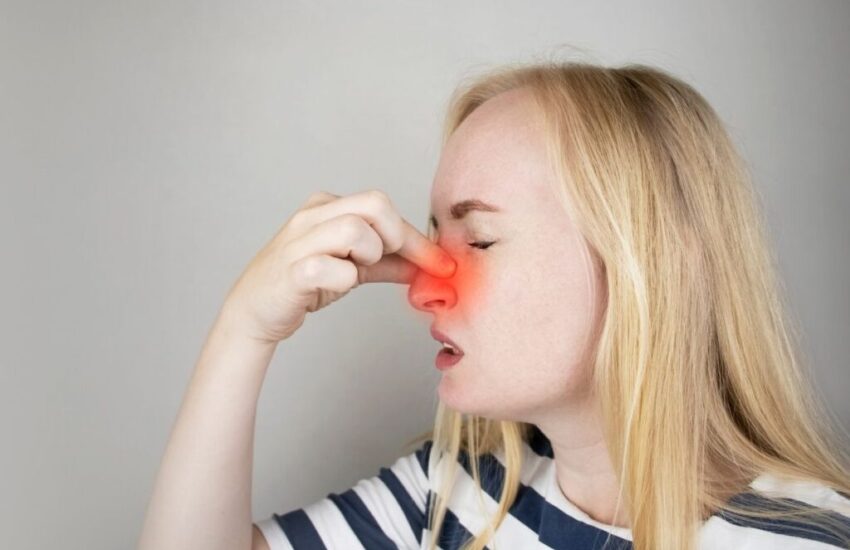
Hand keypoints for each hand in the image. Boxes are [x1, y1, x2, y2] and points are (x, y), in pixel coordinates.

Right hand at [218, 189, 454, 345]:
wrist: (255, 311)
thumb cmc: (303, 283)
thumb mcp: (352, 268)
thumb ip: (388, 262)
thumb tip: (428, 266)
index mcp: (328, 206)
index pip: (384, 207)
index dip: (418, 238)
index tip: (443, 264)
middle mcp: (312, 215)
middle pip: (376, 204)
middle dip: (396, 238)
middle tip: (388, 262)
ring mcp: (299, 240)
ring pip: (357, 231)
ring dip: (369, 256)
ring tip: (353, 271)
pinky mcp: (292, 270)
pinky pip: (334, 268)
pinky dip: (345, 280)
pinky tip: (334, 286)